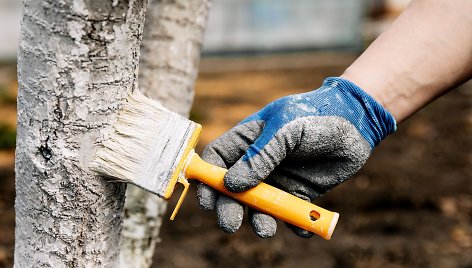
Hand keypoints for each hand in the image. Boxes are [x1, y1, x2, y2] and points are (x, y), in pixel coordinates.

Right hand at [197, 77, 395, 237]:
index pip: (217, 160)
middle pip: (232, 190)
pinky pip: (290, 213)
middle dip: (229, 208)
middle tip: (231, 225)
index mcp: (248, 140)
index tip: (207, 201)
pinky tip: (300, 227)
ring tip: (266, 229)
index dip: (207, 180)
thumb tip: (231, 185)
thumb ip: (260, 156)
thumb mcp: (285, 129)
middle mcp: (259, 162)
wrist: (357, 122)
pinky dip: (293, 223)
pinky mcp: (300, 192)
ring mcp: (279, 178)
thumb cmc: (315, 115)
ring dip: (259, 220)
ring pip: (259, 206)